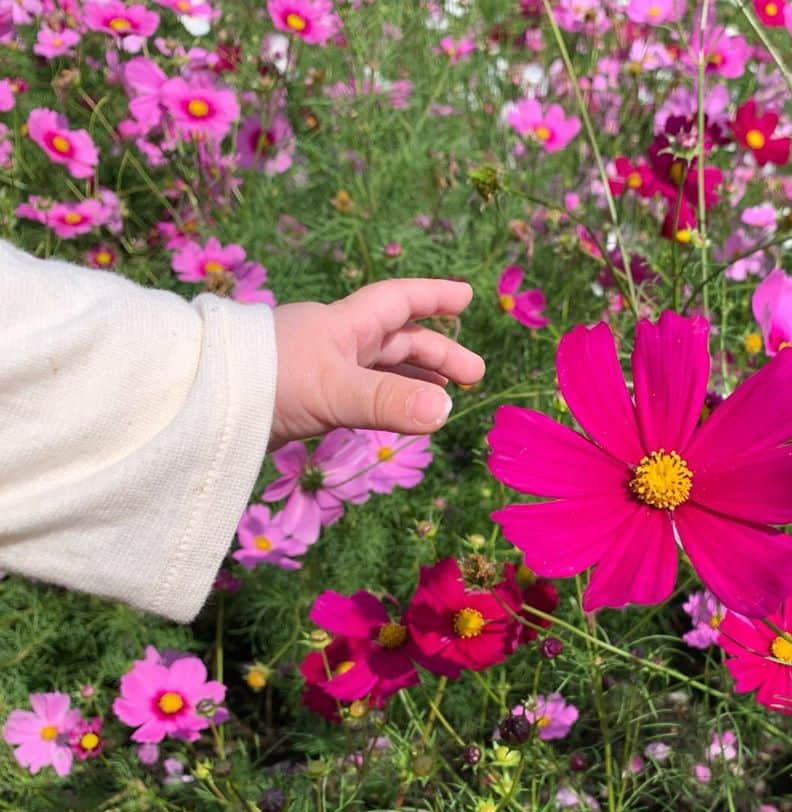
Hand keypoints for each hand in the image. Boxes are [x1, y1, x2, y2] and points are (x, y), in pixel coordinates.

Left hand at [269, 278, 481, 448]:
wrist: (200, 405)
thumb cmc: (268, 383)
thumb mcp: (335, 391)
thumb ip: (389, 402)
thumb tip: (445, 411)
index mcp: (344, 325)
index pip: (398, 301)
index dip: (434, 297)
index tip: (468, 297)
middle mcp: (336, 342)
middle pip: (397, 339)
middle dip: (437, 353)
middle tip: (474, 376)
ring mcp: (322, 371)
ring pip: (380, 369)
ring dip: (415, 379)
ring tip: (446, 398)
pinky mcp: (308, 399)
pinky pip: (362, 394)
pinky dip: (388, 401)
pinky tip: (400, 416)